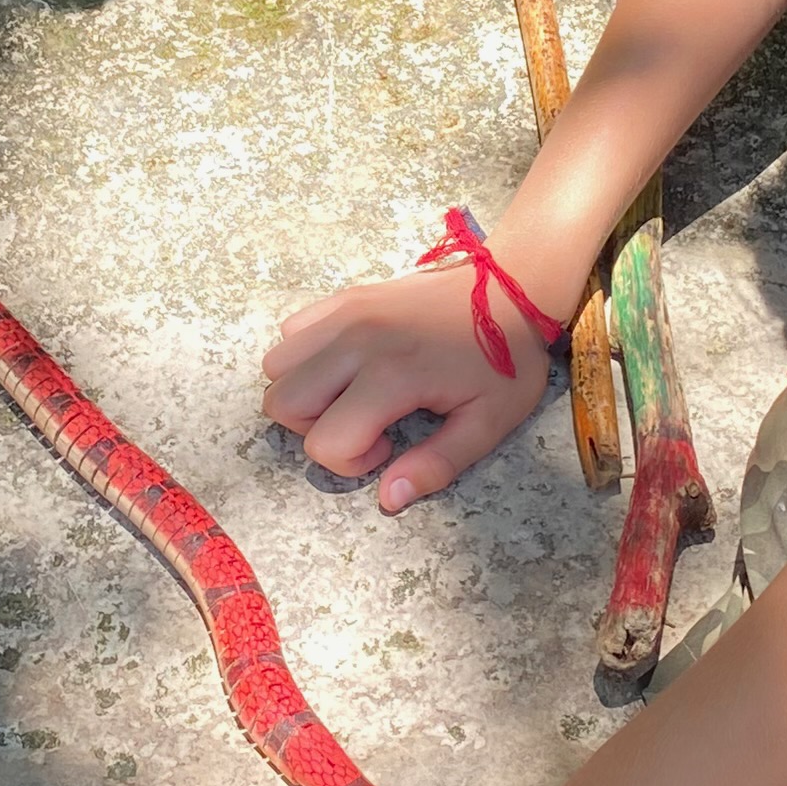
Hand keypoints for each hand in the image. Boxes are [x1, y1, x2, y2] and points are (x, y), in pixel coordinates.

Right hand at [261, 259, 551, 511]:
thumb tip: (388, 499)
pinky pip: (291, 333)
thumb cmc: (504, 359)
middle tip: (365, 425)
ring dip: (304, 393)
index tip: (391, 446)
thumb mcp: (487, 422)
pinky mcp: (344, 297)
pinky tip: (349, 365)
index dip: (351, 462)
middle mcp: (355, 340)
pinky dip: (305, 358)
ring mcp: (344, 313)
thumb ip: (436, 465)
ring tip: (351, 395)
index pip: (325, 442)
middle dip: (314, 431)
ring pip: (276, 366)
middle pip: (281, 403)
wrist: (510, 286)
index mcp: (391, 376)